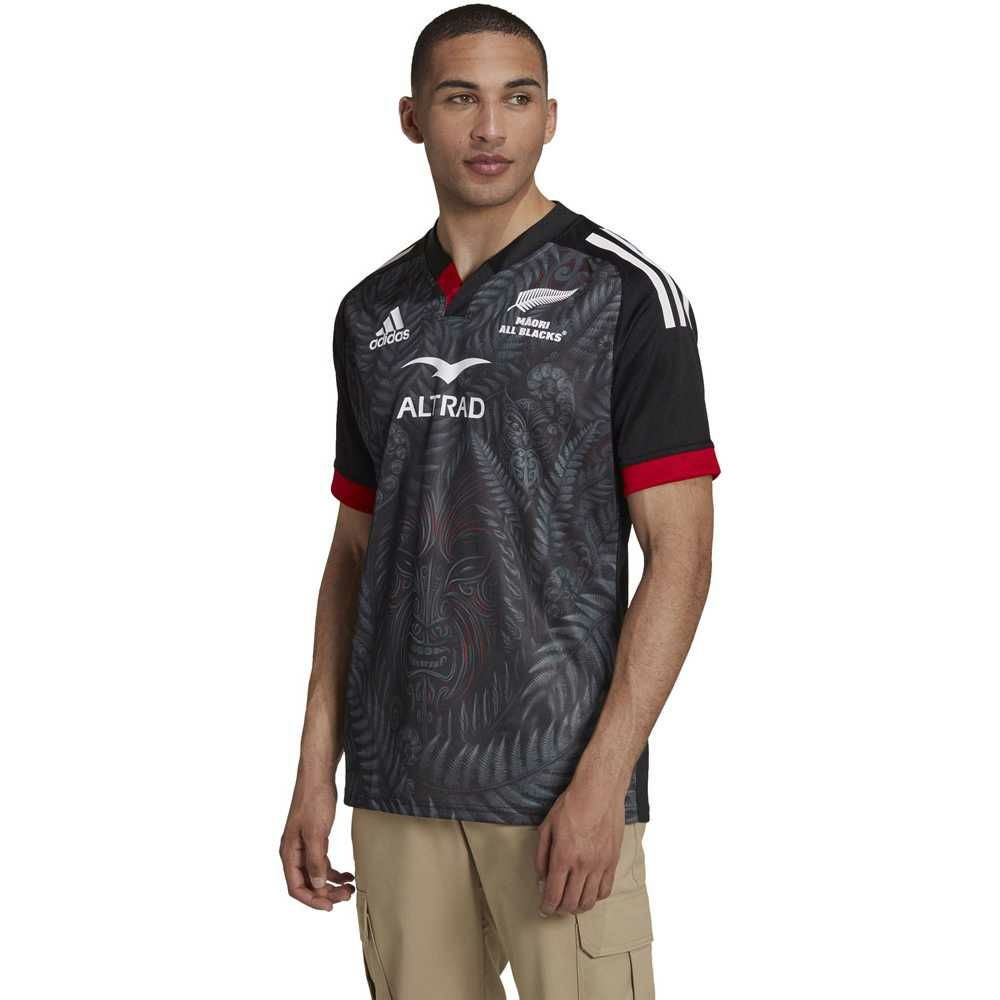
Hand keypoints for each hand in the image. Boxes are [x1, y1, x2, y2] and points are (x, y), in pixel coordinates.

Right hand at [279, 778, 354, 910]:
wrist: (318, 776)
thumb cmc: (314, 800)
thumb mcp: (317, 833)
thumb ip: (315, 861)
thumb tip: (317, 886)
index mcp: (289, 853)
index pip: (296, 887)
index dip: (313, 900)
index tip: (331, 906)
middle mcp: (294, 852)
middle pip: (307, 884)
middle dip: (326, 893)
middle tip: (346, 896)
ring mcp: (304, 846)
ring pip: (316, 875)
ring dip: (332, 884)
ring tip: (349, 888)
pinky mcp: (315, 839)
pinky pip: (322, 863)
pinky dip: (334, 871)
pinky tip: (347, 874)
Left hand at [534, 779, 624, 916]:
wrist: (599, 792)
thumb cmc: (571, 805)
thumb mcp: (547, 826)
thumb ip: (542, 855)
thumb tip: (542, 877)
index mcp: (563, 856)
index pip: (554, 894)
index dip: (546, 907)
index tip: (543, 909)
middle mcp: (583, 864)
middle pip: (571, 903)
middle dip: (559, 910)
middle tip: (555, 906)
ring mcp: (600, 864)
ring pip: (589, 901)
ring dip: (577, 907)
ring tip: (570, 902)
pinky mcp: (612, 861)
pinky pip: (605, 890)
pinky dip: (595, 897)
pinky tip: (588, 892)